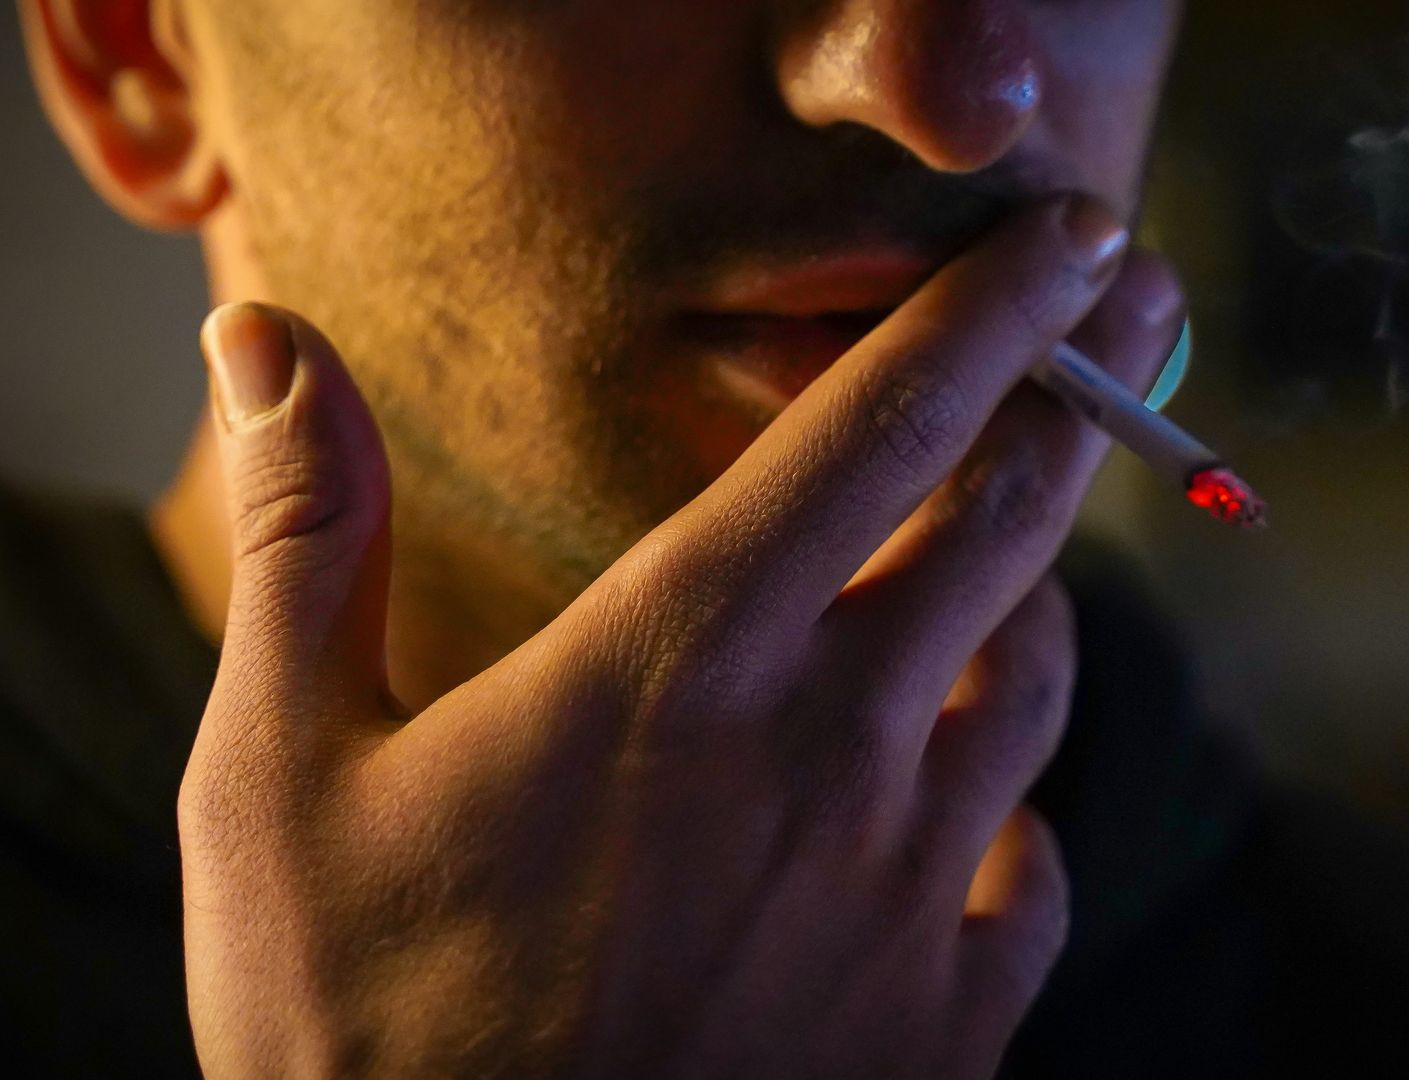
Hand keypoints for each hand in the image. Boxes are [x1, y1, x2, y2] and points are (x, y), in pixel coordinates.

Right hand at [178, 194, 1185, 1077]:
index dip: (989, 310)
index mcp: (680, 665)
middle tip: (1114, 336)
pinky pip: (1041, 874)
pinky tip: (975, 831)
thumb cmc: (363, 1039)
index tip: (1062, 235)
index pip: (877, 427)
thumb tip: (268, 343)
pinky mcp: (953, 1023)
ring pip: (1041, 684)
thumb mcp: (280, 782)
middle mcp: (832, 752)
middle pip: (1009, 524)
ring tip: (1004, 577)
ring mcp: (914, 893)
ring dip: (1033, 603)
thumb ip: (308, 545)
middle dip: (1071, 407)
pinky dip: (1022, 822)